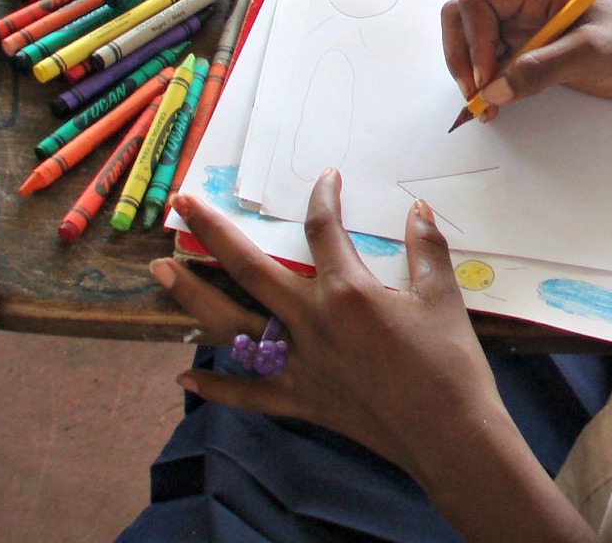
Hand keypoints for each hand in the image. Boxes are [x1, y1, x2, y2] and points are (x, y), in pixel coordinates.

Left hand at [151, 171, 498, 488]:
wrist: (447, 433)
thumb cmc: (450, 362)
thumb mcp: (443, 296)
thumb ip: (426, 249)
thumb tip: (418, 210)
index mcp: (348, 291)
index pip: (324, 230)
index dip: (323, 197)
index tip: (326, 179)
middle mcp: (311, 323)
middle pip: (250, 269)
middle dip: (214, 233)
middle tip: (183, 205)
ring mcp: (300, 365)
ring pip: (231, 326)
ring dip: (192, 297)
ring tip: (161, 271)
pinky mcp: (301, 400)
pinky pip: (249, 393)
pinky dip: (216, 388)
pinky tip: (184, 378)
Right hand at [441, 0, 611, 121]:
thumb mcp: (592, 53)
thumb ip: (541, 68)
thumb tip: (494, 90)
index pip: (477, 2)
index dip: (472, 40)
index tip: (485, 76)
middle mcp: (526, 3)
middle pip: (464, 19)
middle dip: (462, 56)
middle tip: (476, 94)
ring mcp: (527, 29)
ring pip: (473, 45)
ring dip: (471, 74)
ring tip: (486, 107)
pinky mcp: (533, 54)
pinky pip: (493, 66)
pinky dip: (487, 86)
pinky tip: (495, 107)